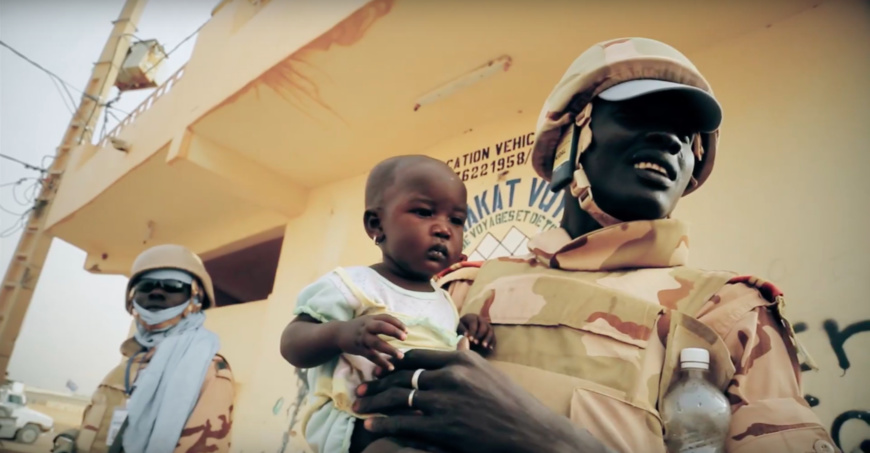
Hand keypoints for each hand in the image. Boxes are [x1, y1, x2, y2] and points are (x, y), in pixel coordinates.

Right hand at [335, 314, 406, 370]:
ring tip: (401, 356)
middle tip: (404, 338)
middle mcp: (367, 327)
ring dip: (390, 349)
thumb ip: (381, 322)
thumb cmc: (357, 327)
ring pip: (376, 343)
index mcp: (371, 319)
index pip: (386, 317)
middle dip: (394, 331)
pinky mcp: (359, 349)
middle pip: (381, 327)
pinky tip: (390, 367)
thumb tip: (400, 327)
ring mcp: (362, 338)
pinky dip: (381, 362)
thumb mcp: (368, 320)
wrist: (337, 334)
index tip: (406, 330)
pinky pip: (371, 356)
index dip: (397, 323)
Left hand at [353, 349, 607, 452]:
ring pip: (398, 398)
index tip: (380, 368)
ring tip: (357, 403)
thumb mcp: (490, 373)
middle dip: (377, 382)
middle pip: (402, 376)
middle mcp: (451, 376)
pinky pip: (403, 423)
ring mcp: (445, 402)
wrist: (530, 433)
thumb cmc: (513, 404)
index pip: (417, 356)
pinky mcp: (442, 428)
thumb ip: (467, 359)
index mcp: (461, 359)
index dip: (394, 363)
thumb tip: (458, 343)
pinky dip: (383, 423)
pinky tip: (370, 424)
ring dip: (373, 401)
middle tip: (360, 386)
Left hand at [457, 314, 494, 350]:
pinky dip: (492, 342)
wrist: (465, 328)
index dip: (472, 331)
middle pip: (484, 327)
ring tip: (484, 346)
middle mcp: (481, 320)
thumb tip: (466, 336)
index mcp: (472, 317)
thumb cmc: (461, 327)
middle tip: (476, 343)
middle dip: (480, 335)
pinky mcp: (490, 332)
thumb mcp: (459, 326)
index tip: (470, 339)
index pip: (474, 323)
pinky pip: (493, 337)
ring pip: (490, 331)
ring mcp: (487, 326)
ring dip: (487, 339)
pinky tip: (490, 348)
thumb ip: (462, 330)